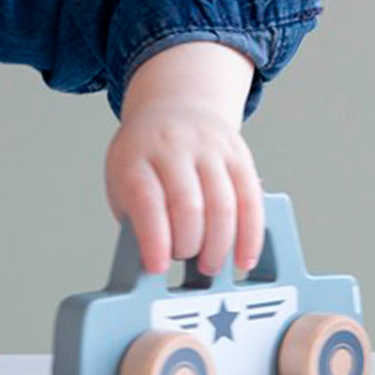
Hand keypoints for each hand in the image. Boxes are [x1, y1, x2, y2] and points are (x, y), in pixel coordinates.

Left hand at [104, 42, 262, 276]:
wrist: (175, 106)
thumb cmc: (144, 158)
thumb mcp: (123, 182)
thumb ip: (135, 219)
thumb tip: (152, 264)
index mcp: (136, 156)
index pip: (147, 199)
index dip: (154, 239)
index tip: (158, 267)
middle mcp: (172, 147)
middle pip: (188, 205)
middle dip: (190, 245)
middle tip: (186, 262)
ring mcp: (208, 148)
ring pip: (223, 204)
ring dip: (220, 246)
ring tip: (210, 264)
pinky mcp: (239, 155)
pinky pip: (251, 200)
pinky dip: (251, 235)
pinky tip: (244, 257)